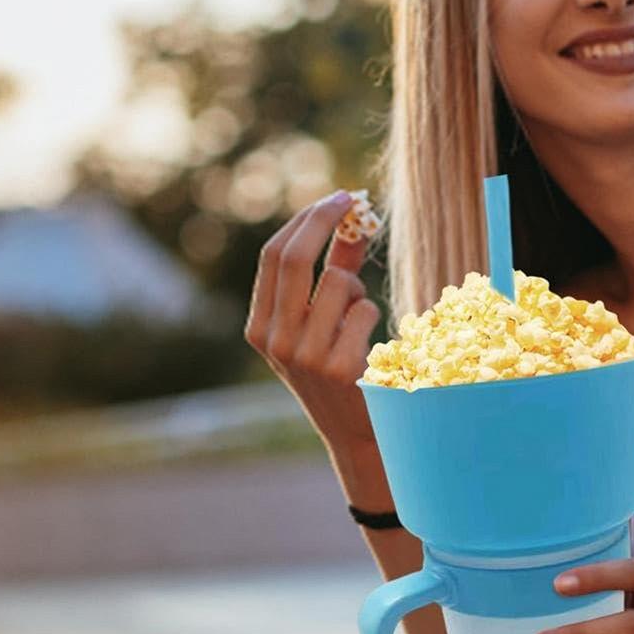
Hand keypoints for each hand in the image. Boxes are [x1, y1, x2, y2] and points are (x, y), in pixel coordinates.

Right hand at [245, 192, 381, 455]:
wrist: (357, 433)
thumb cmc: (342, 369)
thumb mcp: (324, 322)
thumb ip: (336, 271)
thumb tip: (352, 223)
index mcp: (260, 327)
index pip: (273, 256)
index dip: (306, 221)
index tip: (336, 199)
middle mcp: (273, 340)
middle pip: (293, 257)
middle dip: (325, 220)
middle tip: (353, 201)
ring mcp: (302, 355)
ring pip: (336, 281)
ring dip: (357, 288)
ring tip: (359, 317)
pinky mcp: (336, 366)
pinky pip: (364, 308)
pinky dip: (373, 315)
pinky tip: (369, 344)